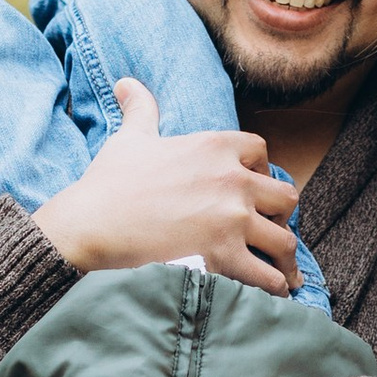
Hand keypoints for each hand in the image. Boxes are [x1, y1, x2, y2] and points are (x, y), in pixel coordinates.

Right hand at [33, 77, 301, 294]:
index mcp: (215, 146)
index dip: (261, 171)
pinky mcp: (225, 256)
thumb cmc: (109, 183)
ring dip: (283, 258)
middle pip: (285, 197)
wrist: (91, 224)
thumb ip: (140, 109)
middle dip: (279, 216)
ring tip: (281, 273)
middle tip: (269, 232)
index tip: (254, 189)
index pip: (261, 152)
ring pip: (284, 239)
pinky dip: (274, 286)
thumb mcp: (130, 139)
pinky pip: (269, 276)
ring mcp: (232, 218)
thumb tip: (127, 84)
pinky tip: (271, 293)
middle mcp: (232, 179)